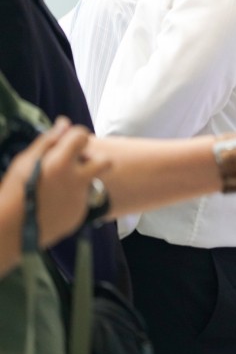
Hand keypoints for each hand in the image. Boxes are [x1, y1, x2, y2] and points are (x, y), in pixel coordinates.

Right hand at [2, 117, 111, 247]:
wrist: (11, 231)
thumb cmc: (13, 192)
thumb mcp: (24, 161)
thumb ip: (48, 141)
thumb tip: (64, 123)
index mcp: (62, 162)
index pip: (82, 135)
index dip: (75, 136)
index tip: (67, 143)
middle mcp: (77, 179)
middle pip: (105, 161)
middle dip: (93, 160)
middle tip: (74, 164)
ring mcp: (81, 198)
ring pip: (92, 181)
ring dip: (79, 180)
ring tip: (56, 187)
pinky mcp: (80, 213)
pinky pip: (82, 200)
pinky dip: (71, 198)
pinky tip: (53, 203)